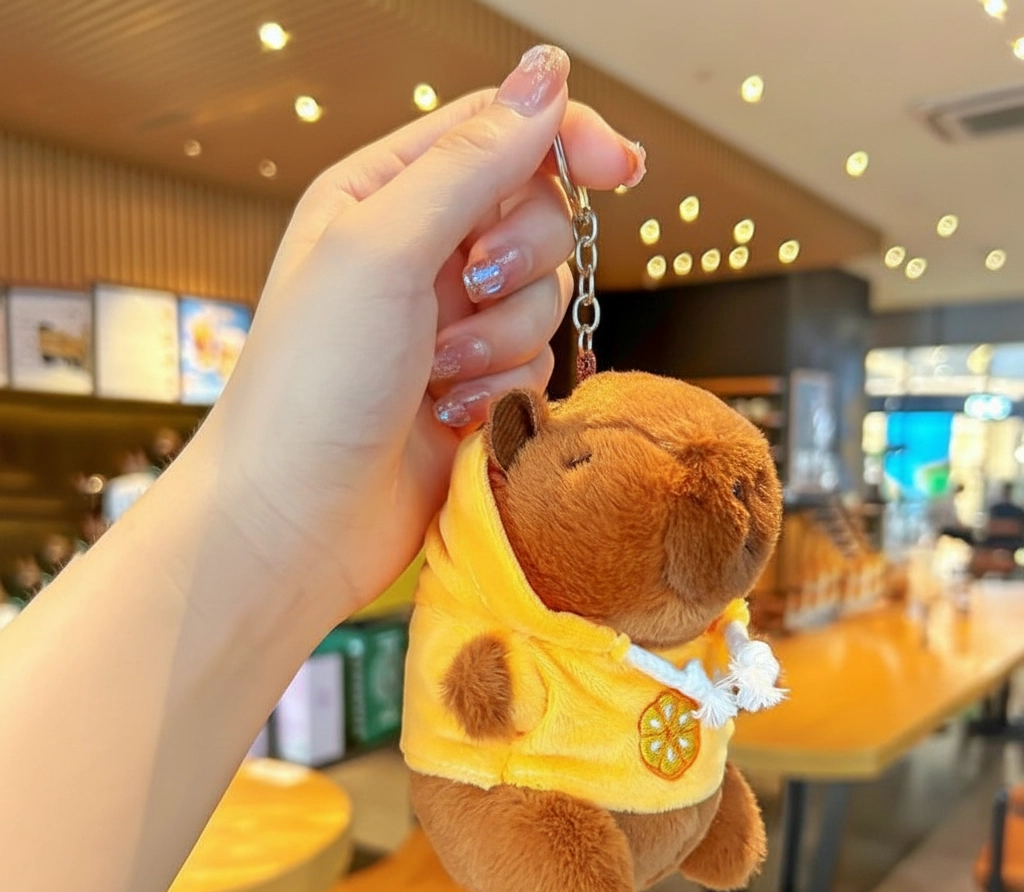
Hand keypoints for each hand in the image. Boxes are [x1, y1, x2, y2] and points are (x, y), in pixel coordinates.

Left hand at [208, 45, 644, 615]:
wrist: (299, 516)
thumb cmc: (310, 383)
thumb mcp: (383, 247)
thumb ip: (472, 161)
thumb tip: (544, 79)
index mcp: (385, 194)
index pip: (500, 133)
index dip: (565, 141)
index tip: (618, 166)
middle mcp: (421, 253)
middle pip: (538, 217)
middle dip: (517, 263)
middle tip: (468, 292)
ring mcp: (451, 323)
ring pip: (544, 299)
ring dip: (502, 341)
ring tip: (439, 373)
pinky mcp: (475, 386)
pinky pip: (536, 365)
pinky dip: (501, 390)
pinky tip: (448, 412)